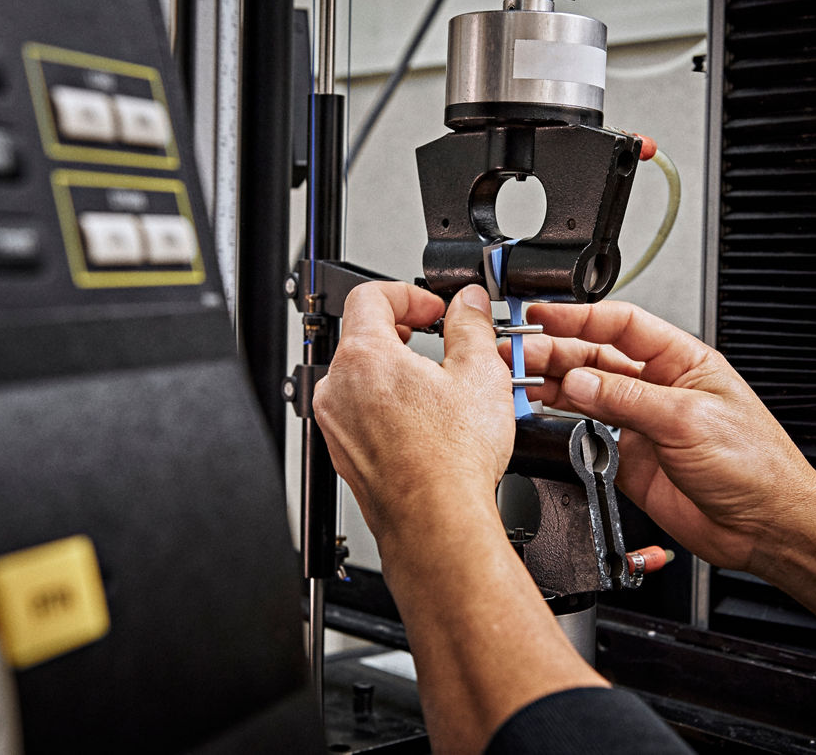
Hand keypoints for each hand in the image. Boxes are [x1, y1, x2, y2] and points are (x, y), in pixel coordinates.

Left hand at [314, 283, 514, 544]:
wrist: (435, 521)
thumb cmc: (450, 460)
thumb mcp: (479, 373)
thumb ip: (471, 325)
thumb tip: (469, 304)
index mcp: (364, 357)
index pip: (369, 296)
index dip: (407, 294)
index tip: (432, 309)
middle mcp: (338, 388)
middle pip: (363, 336)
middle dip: (403, 331)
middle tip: (438, 342)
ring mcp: (336, 424)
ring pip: (361, 378)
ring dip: (396, 371)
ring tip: (437, 388)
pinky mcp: (344, 453)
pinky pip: (361, 413)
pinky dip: (388, 406)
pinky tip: (424, 424)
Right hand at [516, 300, 815, 571]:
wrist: (763, 526)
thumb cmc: (754, 466)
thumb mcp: (688, 420)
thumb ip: (627, 399)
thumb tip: (579, 379)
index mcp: (682, 361)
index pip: (622, 326)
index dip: (579, 317)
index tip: (543, 315)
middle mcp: (658, 387)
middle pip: (595, 357)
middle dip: (554, 352)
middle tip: (518, 353)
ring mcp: (642, 423)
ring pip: (586, 393)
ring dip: (551, 385)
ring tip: (518, 379)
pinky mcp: (629, 459)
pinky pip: (586, 434)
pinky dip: (561, 424)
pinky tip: (542, 413)